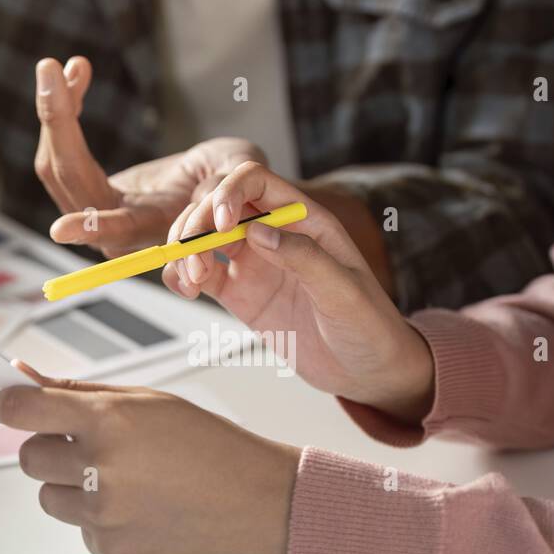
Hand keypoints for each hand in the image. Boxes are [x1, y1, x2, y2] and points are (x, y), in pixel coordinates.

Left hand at [0, 362, 299, 553]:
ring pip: (50, 497)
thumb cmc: (205, 443)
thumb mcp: (147, 401)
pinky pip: (80, 530)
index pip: (20, 411)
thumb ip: (80, 392)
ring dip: (73, 486)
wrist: (254, 501)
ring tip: (125, 480)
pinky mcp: (112, 552)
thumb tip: (22, 377)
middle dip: (49, 448)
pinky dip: (100, 520)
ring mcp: (104, 517)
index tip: (6, 405)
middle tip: (92, 446)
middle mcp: (99, 470)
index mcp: (107, 421)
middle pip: (28, 458)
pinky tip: (141, 508)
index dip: (6, 405)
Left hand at [34, 56, 264, 257]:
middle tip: (51, 66)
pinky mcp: (83, 187)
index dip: (91, 226)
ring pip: (54, 162)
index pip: (115, 227)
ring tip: (75, 65)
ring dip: (56, 108)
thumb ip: (228, 190)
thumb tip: (214, 204)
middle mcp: (111, 227)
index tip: (59, 230)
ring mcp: (93, 208)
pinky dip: (63, 110)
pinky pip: (61, 149)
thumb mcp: (240, 174)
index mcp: (148, 228)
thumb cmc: (230, 181)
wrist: (209, 187)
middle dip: (57, 120)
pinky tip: (75, 74)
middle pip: (67, 178)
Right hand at [162, 163, 435, 421]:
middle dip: (196, 224)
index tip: (220, 225)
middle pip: (218, 206)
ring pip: (204, 238)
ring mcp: (255, 264)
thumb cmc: (370, 327)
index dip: (229, 193)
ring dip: (185, 250)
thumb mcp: (345, 293)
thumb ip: (305, 258)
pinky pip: (202, 274)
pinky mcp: (242, 295)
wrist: (367, 371)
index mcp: (305, 220)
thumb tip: (258, 232)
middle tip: (191, 257)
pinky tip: (186, 288)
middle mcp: (275, 234)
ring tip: (191, 281)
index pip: (255, 182)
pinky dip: (183, 276)